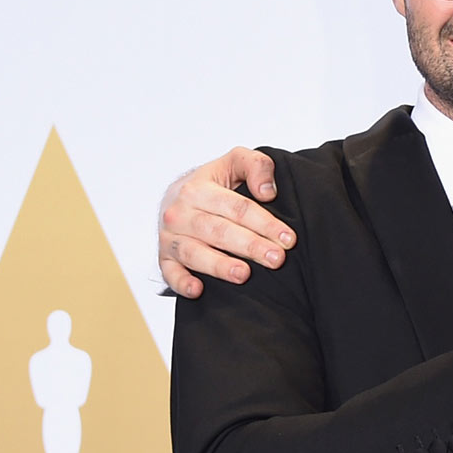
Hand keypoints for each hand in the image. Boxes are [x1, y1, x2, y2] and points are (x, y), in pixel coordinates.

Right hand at [158, 148, 294, 297]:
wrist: (176, 197)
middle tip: (276, 258)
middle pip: (218, 231)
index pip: (237, 207)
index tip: (288, 238)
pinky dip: (181, 282)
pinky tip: (198, 290)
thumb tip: (267, 192)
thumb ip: (256, 165)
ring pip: (194, 252)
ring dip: (219, 265)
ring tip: (244, 274)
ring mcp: (170, 237)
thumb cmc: (213, 183)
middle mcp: (180, 213)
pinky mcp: (164, 258)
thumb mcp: (235, 163)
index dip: (265, 223)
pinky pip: (169, 272)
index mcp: (198, 188)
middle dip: (250, 245)